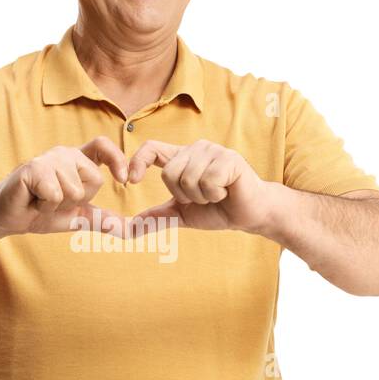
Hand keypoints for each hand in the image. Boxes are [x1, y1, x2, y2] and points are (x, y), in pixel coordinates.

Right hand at [0, 136, 128, 235]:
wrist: (8, 217)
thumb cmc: (39, 212)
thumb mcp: (76, 217)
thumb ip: (100, 219)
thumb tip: (127, 229)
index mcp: (76, 161)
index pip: (102, 146)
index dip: (117, 159)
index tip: (125, 179)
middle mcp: (65, 154)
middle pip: (94, 181)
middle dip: (77, 201)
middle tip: (54, 200)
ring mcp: (49, 159)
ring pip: (75, 191)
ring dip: (58, 206)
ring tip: (41, 200)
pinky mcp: (34, 168)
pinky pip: (56, 194)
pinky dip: (45, 206)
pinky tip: (32, 200)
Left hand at [124, 139, 271, 233]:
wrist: (249, 215)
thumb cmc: (217, 211)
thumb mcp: (181, 215)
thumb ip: (157, 217)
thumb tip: (129, 230)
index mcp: (181, 158)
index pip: (151, 149)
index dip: (137, 162)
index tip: (130, 181)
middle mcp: (195, 149)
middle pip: (169, 173)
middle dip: (184, 196)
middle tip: (203, 198)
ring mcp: (213, 151)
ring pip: (188, 178)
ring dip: (202, 197)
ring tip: (216, 194)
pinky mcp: (229, 158)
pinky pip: (207, 181)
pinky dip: (215, 195)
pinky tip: (227, 192)